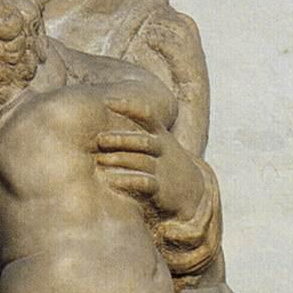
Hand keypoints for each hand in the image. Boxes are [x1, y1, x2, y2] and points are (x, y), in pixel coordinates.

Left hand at [95, 95, 204, 221]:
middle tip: (99, 139)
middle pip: (143, 141)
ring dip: (120, 159)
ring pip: (142, 161)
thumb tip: (106, 119)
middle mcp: (162, 150)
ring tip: (99, 160)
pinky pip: (145, 183)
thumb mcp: (160, 144)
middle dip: (120, 139)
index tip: (107, 101)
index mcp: (160, 135)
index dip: (128, 107)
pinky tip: (112, 180)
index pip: (147, 116)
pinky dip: (128, 180)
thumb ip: (137, 134)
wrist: (193, 190)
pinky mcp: (161, 189)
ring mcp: (162, 169)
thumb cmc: (166, 164)